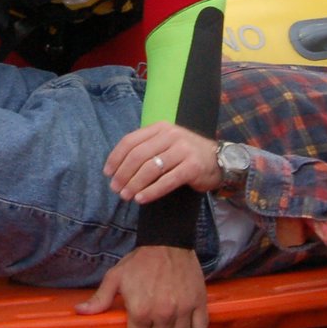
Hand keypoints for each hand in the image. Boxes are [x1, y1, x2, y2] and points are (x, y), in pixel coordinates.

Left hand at [76, 245, 208, 327]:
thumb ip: (100, 299)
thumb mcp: (115, 277)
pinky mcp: (199, 303)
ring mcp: (183, 309)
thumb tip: (80, 312)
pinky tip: (185, 320)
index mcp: (140, 311)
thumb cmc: (140, 261)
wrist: (167, 242)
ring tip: (169, 323)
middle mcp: (162, 314)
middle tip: (153, 323)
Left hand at [103, 122, 221, 203]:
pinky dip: (151, 191)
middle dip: (123, 174)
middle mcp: (171, 135)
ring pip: (150, 169)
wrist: (219, 160)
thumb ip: (146, 148)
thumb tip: (117, 167)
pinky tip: (141, 199)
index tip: (107, 173)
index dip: (116, 158)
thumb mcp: (166, 143)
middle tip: (116, 189)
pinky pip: (167, 181)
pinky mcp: (192, 167)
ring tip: (126, 196)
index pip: (131, 141)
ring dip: (134, 184)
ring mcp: (183, 150)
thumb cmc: (186, 154)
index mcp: (160, 128)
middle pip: (138, 155)